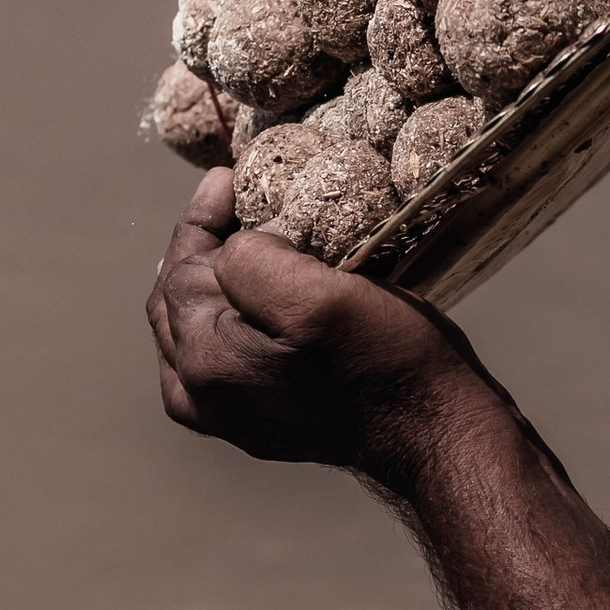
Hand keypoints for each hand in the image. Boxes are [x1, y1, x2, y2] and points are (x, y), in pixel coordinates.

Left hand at [146, 171, 481, 481]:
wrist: (432, 432)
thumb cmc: (388, 359)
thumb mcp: (322, 296)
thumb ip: (252, 261)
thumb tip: (237, 244)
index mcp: (207, 362)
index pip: (180, 270)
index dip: (202, 218)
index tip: (229, 178)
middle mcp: (203, 396)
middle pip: (177, 303)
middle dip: (201, 248)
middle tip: (232, 202)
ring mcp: (227, 416)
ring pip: (192, 331)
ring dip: (210, 283)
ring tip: (232, 242)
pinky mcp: (256, 422)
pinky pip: (216, 360)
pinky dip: (223, 319)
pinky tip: (246, 300)